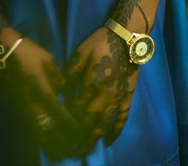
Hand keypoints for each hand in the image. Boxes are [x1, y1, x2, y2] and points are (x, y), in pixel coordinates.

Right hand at [0, 36, 92, 161]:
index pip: (60, 114)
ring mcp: (22, 106)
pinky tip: (45, 142)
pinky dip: (39, 137)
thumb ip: (57, 77)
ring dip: (50, 143)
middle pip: (49, 129)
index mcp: (42, 90)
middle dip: (62, 141)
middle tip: (73, 148)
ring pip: (37, 131)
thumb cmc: (26, 51)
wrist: (1, 48)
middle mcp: (32, 102)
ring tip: (60, 153)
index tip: (80, 132)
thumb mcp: (47, 59)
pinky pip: (29, 126)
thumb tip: (61, 90)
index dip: (71, 126)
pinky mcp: (15, 106)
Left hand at [64, 26, 137, 146]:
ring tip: (85, 148)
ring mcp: (118, 98)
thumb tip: (60, 85)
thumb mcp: (81, 51)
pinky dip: (115, 131)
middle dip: (80, 134)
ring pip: (105, 123)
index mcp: (92, 82)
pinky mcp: (128, 97)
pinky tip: (108, 142)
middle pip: (91, 120)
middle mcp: (106, 95)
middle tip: (71, 146)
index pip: (78, 107)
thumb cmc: (101, 42)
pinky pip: (122, 118)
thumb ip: (71, 70)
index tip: (60, 127)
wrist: (127, 39)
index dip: (69, 118)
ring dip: (95, 137)